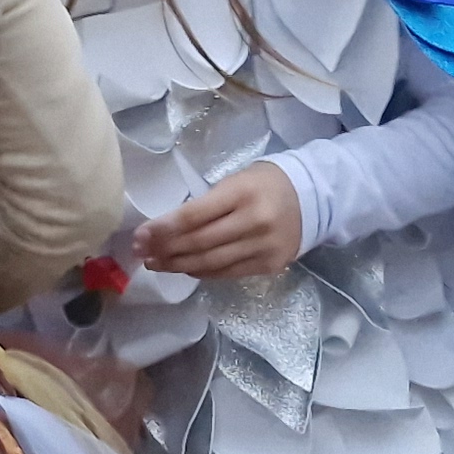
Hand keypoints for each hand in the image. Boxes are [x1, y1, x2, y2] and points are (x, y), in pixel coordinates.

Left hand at [134, 165, 303, 279]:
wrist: (313, 198)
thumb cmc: (265, 184)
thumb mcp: (236, 180)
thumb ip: (206, 203)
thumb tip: (166, 227)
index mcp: (242, 192)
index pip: (194, 216)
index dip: (163, 229)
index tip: (139, 236)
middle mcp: (254, 221)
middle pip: (198, 243)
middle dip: (164, 249)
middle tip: (140, 253)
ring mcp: (263, 247)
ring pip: (210, 263)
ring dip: (177, 265)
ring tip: (156, 263)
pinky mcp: (268, 266)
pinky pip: (226, 273)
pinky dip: (201, 272)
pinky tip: (184, 268)